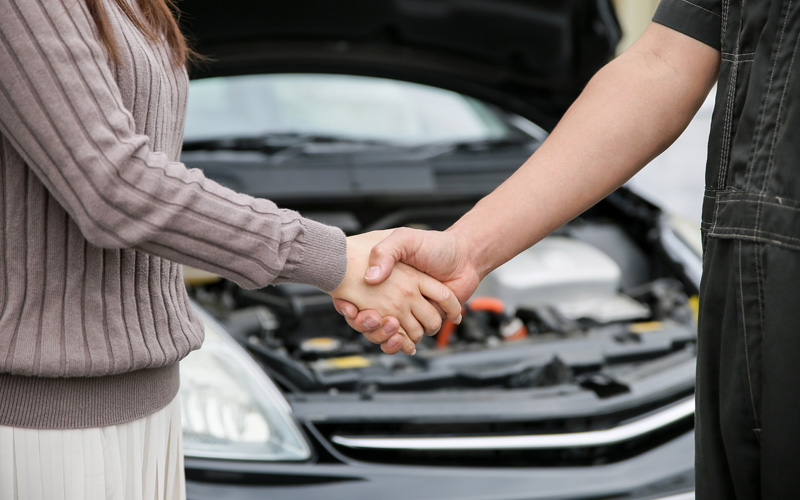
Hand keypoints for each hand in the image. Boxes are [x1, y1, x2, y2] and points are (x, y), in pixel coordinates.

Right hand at [329, 230, 461, 353]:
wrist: (465, 257)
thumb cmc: (435, 245)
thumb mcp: (404, 238)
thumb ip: (385, 252)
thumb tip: (370, 278)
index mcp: (383, 277)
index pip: (352, 296)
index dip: (346, 305)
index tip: (349, 308)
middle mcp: (392, 295)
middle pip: (367, 320)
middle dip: (366, 325)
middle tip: (370, 318)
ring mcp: (407, 310)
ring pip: (384, 333)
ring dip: (384, 336)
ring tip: (389, 326)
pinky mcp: (422, 321)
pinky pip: (405, 340)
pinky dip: (401, 344)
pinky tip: (400, 339)